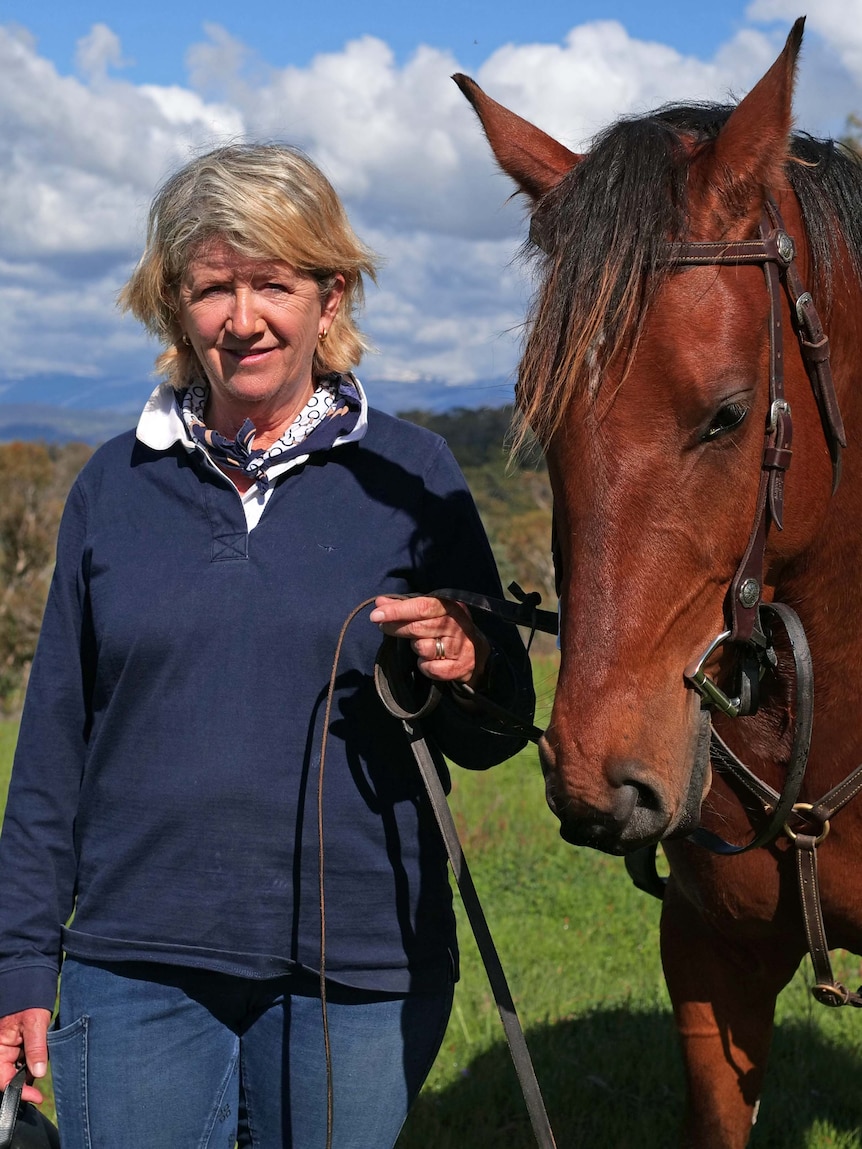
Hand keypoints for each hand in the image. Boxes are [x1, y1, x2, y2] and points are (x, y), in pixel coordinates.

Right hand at [0, 1008, 50, 1102]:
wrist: (30, 984)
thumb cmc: (29, 1001)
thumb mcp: (34, 1024)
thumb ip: (36, 1048)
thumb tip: (39, 1073)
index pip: (4, 1080)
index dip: (19, 1091)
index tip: (37, 1097)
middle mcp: (2, 1051)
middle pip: (11, 1078)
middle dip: (26, 1084)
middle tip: (42, 1089)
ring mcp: (10, 1049)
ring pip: (19, 1071)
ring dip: (31, 1073)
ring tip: (44, 1067)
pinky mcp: (19, 1046)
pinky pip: (24, 1061)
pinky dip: (33, 1064)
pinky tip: (43, 1060)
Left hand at [370, 596, 489, 686]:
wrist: (477, 655)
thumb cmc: (447, 630)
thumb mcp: (431, 614)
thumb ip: (406, 607)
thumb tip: (380, 603)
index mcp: (451, 607)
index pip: (422, 606)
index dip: (397, 611)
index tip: (376, 615)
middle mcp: (458, 625)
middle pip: (419, 627)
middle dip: (396, 628)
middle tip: (383, 627)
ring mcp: (460, 647)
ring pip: (423, 648)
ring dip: (416, 648)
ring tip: (422, 645)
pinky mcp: (459, 667)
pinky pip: (430, 668)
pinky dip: (424, 666)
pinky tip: (429, 661)